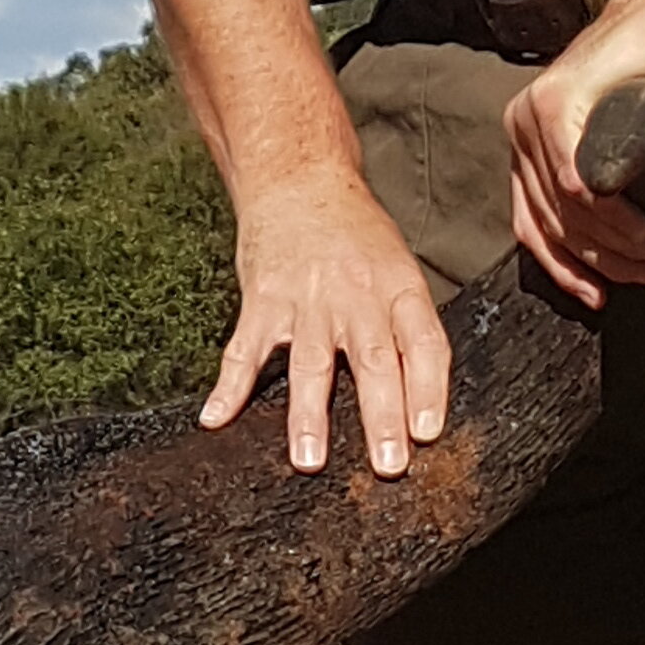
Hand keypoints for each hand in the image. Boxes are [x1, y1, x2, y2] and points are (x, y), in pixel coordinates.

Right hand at [200, 166, 455, 474]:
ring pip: (312, 364)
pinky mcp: (263, 301)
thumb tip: (422, 396)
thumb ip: (407, 325)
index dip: (429, 389)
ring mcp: (307, 300)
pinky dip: (228, 387)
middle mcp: (355, 296)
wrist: (298, 178)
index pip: (423, 343)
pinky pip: (245, 351)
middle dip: (381, 417)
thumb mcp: (398, 266)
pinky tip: (215, 418)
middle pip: (374, 361)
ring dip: (309, 415)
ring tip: (308, 460)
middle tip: (387, 465)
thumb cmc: (355, 232)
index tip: (428, 433)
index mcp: (398, 288)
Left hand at [505, 0, 644, 308]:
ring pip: (568, 211)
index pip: (533, 225)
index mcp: (527, 140)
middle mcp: (521, 127)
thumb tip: (622, 247)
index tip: (603, 294)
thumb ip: (608, 181)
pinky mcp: (559, 104)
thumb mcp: (621, 139)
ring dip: (624, 248)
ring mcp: (534, 114)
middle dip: (609, 264)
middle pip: (553, 224)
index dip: (568, 269)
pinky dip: (615, 219)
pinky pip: (578, 185)